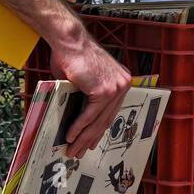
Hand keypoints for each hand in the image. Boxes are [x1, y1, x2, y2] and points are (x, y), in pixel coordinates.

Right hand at [48, 23, 131, 159]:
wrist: (70, 41)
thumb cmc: (72, 56)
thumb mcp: (84, 80)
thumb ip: (86, 96)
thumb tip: (78, 117)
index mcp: (121, 82)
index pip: (110, 112)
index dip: (99, 130)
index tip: (90, 143)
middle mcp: (123, 85)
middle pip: (105, 119)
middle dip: (91, 139)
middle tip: (79, 152)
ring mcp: (115, 88)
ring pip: (97, 120)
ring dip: (83, 138)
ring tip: (72, 150)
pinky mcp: (104, 91)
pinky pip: (89, 115)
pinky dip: (78, 127)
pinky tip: (70, 136)